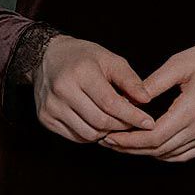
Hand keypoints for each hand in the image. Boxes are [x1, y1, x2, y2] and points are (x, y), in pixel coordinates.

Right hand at [30, 32, 162, 145]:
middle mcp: (62, 89)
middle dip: (122, 126)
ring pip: (89, 133)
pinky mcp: (45, 117)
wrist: (47, 57)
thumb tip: (146, 100)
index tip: (148, 122)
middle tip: (132, 122)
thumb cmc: (83, 58)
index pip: (110, 103)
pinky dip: (91, 134)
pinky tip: (97, 123)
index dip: (132, 116)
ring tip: (114, 121)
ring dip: (107, 132)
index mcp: (81, 72)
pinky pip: (76, 137)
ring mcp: (51, 106)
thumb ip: (129, 80)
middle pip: (100, 121)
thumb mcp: (110, 59)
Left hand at [96, 36, 194, 162]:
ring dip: (146, 153)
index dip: (129, 140)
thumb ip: (154, 83)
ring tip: (124, 144)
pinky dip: (166, 154)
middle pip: (159, 150)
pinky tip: (150, 147)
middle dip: (131, 148)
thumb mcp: (181, 62)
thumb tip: (129, 99)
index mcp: (192, 109)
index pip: (153, 136)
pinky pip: (186, 154)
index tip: (109, 136)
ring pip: (171, 155)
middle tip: (108, 141)